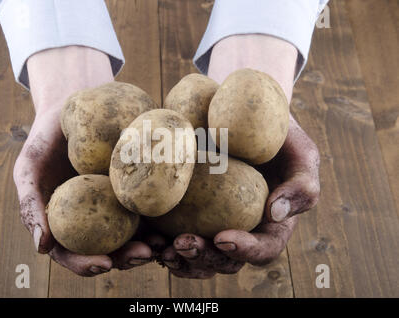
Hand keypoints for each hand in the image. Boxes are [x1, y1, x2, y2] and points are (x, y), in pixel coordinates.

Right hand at [12, 46, 154, 275]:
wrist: (70, 108)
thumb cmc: (45, 141)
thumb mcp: (28, 168)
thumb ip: (30, 204)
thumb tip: (42, 246)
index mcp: (67, 223)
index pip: (75, 254)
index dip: (88, 265)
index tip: (104, 264)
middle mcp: (94, 219)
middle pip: (112, 249)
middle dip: (129, 258)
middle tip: (145, 253)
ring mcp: (117, 204)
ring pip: (136, 232)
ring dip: (152, 243)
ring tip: (164, 242)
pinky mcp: (137, 187)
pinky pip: (151, 203)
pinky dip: (163, 213)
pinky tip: (175, 213)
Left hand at [160, 116, 319, 277]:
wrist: (246, 118)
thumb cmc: (280, 138)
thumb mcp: (303, 155)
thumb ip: (301, 186)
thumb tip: (275, 213)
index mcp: (271, 226)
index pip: (263, 249)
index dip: (245, 251)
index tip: (223, 238)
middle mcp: (242, 231)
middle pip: (224, 260)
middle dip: (203, 257)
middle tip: (182, 243)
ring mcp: (213, 224)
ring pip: (196, 256)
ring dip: (177, 258)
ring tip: (159, 247)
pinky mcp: (188, 212)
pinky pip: (173, 233)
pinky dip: (160, 239)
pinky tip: (147, 233)